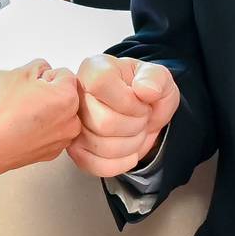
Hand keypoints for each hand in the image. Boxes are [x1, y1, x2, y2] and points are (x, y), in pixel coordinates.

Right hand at [0, 59, 80, 184]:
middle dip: (51, 94)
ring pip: (62, 115)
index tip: (34, 85)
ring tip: (27, 115)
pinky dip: (45, 129)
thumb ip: (40, 65)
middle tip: (29, 99)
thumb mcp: (20, 73)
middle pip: (66, 96)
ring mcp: (65, 138)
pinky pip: (55, 133)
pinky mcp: (55, 151)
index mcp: (68, 97)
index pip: (65, 75)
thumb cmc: (3, 113)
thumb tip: (45, 71)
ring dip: (50, 112)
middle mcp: (72, 120)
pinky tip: (27, 129)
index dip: (47, 76)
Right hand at [67, 54, 178, 177]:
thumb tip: (145, 89)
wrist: (146, 111)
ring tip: (135, 131)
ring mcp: (74, 124)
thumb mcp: (160, 78)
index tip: (142, 103)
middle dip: (134, 126)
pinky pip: (93, 165)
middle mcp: (77, 95)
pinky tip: (129, 152)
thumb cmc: (146, 91)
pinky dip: (119, 164)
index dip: (128, 101)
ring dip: (130, 145)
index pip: (100, 84)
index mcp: (94, 69)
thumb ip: (156, 78)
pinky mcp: (76, 149)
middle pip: (103, 122)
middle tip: (142, 119)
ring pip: (100, 146)